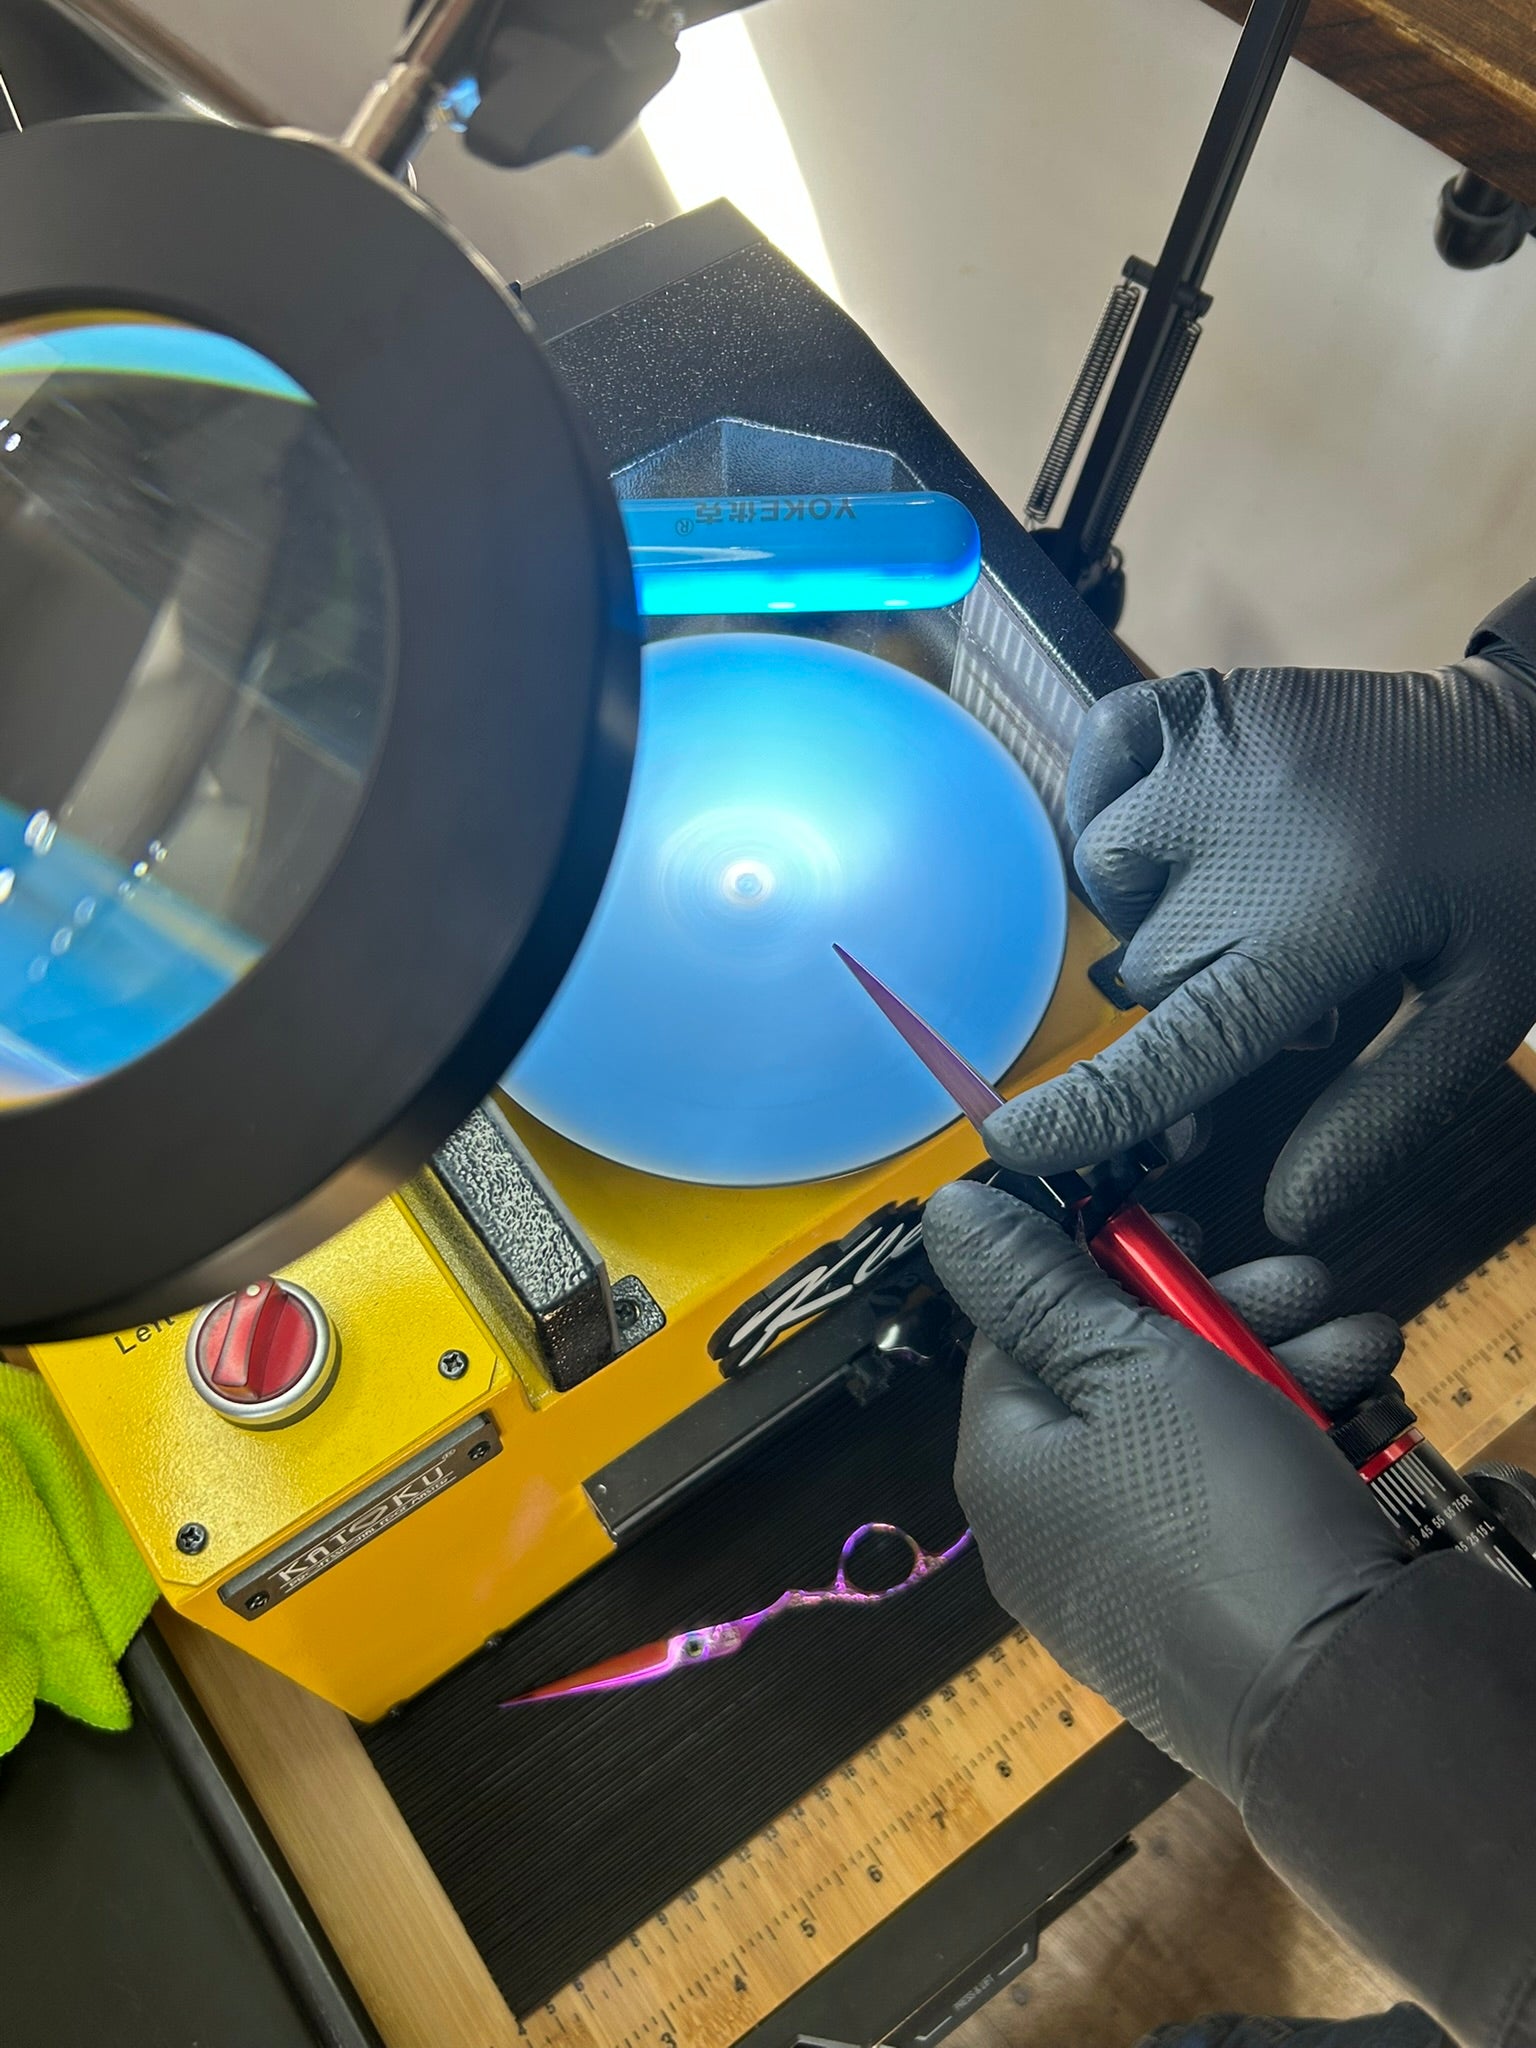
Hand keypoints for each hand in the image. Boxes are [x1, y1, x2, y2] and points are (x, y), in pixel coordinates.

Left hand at [923, 1180, 1407, 1800]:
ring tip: (1352, 1334)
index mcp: (1000, 1463)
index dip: (1097, 1268)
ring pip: (1186, 1433)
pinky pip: (1223, 1504)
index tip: (1177, 1235)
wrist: (1336, 1700)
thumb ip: (1039, 1283)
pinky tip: (1352, 1398)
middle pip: (1114, 1377)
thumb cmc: (1216, 1509)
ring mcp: (1119, 1583)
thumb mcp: (1128, 1363)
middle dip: (1215, 1313)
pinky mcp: (1198, 1620)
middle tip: (1292, 1282)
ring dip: (1271, 1366)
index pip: (1019, 1331)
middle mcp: (1044, 1528)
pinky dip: (1282, 1446)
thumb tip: (951, 1214)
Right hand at [985, 597, 1535, 1241]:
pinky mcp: (1208, 697)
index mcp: (1323, 927)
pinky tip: (1171, 818)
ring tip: (1238, 894)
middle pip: (1146, 971)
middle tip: (1277, 980)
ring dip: (1153, 903)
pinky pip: (1101, 753)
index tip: (1013, 1143)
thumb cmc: (1517, 879)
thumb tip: (1287, 1210)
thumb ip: (1381, 1115)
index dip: (1088, 1109)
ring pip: (1108, 871)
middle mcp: (1250, 839)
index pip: (1176, 1045)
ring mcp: (1218, 754)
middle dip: (1193, 995)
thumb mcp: (1487, 1012)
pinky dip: (1112, 794)